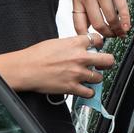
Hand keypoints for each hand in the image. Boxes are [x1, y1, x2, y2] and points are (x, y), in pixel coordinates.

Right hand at [0, 34, 114, 97]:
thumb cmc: (36, 55)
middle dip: (107, 62)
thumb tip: (78, 47)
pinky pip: (89, 92)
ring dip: (95, 78)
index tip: (98, 47)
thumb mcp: (55, 42)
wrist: (26, 69)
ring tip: (88, 78)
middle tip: (103, 64)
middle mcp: (79, 58)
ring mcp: (77, 74)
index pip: (97, 39)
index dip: (100, 43)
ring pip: (99, 78)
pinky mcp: (72, 87)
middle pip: (107, 60)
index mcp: (75, 44)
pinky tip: (83, 89)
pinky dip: (88, 92)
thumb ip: (71, 45)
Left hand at [72, 0, 130, 38]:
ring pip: (110, 17)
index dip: (87, 37)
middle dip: (106, 34)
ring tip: (121, 32)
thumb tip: (88, 27)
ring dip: (117, 28)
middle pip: (97, 24)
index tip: (94, 43)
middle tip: (112, 37)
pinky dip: (125, 19)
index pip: (78, 24)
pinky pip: (121, 7)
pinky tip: (127, 25)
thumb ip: (85, 5)